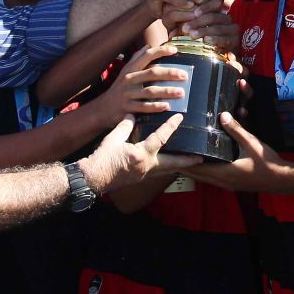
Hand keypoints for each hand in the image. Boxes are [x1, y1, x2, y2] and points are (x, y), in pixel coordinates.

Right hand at [78, 113, 200, 193]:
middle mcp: (146, 166)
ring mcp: (144, 174)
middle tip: (201, 158)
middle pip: (172, 163)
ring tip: (188, 162)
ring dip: (177, 165)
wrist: (93, 178)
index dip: (170, 126)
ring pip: (166, 170)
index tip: (179, 118)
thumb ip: (125, 126)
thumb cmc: (102, 159)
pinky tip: (166, 163)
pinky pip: (157, 172)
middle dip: (187, 161)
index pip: (160, 138)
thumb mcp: (113, 139)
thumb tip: (132, 115)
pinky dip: (165, 167)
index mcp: (141, 154)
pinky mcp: (139, 178)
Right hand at [93, 44, 186, 126]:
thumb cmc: (118, 88)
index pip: (147, 56)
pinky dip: (155, 107)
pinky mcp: (127, 107)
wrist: (102, 108)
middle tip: (185, 75)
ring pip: (149, 91)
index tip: (175, 50)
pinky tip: (167, 106)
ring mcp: (127, 93)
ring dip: (166, 91)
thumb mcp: (125, 71)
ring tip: (181, 93)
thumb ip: (136, 58)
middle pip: (152, 73)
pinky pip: (143, 107)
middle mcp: (129, 79)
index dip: (161, 51)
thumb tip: (148, 45)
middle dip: (169, 73)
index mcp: (131, 69)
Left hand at [175, 0, 237, 51]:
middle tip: (185, 28)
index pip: (214, 4)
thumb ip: (188, 22)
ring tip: (192, 35)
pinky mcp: (234, 41)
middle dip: (198, 22)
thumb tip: (173, 22)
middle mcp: (227, 19)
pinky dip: (214, 39)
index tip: (194, 12)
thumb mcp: (194, 29)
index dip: (205, 7)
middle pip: (213, 16)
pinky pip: (224, 39)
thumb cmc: (201, 38)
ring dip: (203, 31)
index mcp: (219, 11)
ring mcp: (232, 29)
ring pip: (217, 27)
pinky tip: (206, 40)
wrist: (218, 55)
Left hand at [183, 112, 290, 191]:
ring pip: (206, 178)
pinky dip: (206, 172)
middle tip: (174, 155)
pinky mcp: (234, 184)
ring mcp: (229, 185)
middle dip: (186, 166)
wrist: (282, 179)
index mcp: (224, 173)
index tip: (173, 154)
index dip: (184, 162)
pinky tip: (205, 163)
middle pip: (198, 176)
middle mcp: (223, 182)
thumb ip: (235, 129)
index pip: (197, 169)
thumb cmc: (266, 162)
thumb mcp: (250, 142)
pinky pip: (214, 179)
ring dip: (196, 170)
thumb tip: (222, 114)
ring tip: (185, 158)